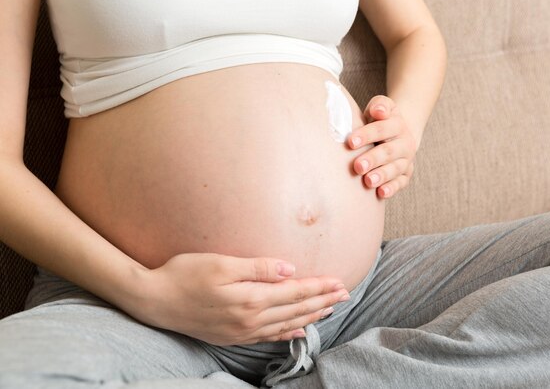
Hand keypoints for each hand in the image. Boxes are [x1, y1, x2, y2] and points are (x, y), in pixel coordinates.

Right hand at [128, 252, 347, 345]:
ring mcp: (241, 331)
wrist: (153, 300)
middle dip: (322, 301)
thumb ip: (257, 267)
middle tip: (345, 294)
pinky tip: (297, 330)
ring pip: (286, 324)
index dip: (319, 287)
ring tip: (329, 310)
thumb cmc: (185, 274)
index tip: (339, 282)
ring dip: (310, 316)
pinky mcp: (231, 336)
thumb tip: (289, 269)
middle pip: (295, 310)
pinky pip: (268, 337)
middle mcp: (250, 319)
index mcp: (250, 298)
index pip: (295, 292)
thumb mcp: (221, 263)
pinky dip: (287, 333)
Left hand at [348, 95, 418, 198]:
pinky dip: (392, 188)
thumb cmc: (379, 119)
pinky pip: (400, 183)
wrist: (398, 132)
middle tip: (358, 166)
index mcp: (397, 124)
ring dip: (382, 175)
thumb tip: (378, 111)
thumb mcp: (380, 107)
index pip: (382, 129)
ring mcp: (406, 160)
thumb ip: (379, 106)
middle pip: (388, 151)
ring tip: (368, 181)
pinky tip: (381, 193)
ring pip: (395, 169)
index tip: (351, 142)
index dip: (367, 135)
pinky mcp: (405, 175)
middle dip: (373, 159)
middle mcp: (404, 143)